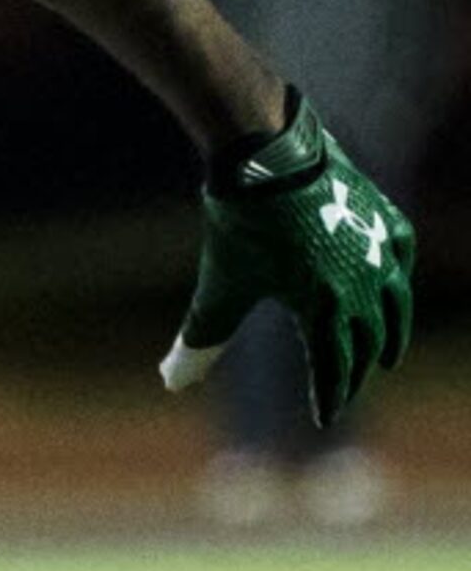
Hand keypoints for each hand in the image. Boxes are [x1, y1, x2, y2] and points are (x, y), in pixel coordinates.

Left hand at [159, 93, 414, 425]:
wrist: (266, 152)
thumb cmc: (240, 221)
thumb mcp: (219, 284)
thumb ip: (201, 338)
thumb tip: (170, 382)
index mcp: (324, 307)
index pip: (333, 367)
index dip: (329, 395)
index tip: (323, 418)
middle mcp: (361, 283)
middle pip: (366, 341)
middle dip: (356, 371)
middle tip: (346, 390)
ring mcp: (377, 247)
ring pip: (394, 303)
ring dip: (391, 335)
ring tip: (386, 357)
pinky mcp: (380, 214)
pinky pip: (401, 252)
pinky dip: (400, 276)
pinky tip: (395, 284)